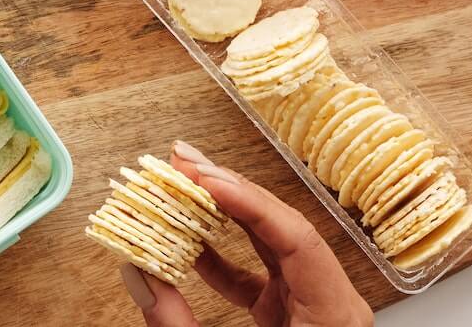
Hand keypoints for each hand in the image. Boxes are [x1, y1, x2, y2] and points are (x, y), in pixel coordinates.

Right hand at [119, 140, 373, 326]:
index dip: (244, 200)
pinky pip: (262, 278)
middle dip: (228, 191)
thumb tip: (138, 274)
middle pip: (282, 230)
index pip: (292, 236)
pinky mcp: (296, 322)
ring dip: (223, 217)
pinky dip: (223, 260)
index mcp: (333, 316)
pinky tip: (188, 244)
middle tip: (181, 161)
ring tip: (180, 185)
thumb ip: (176, 325)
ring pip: (272, 248)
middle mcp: (331, 306)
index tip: (200, 178)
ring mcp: (315, 312)